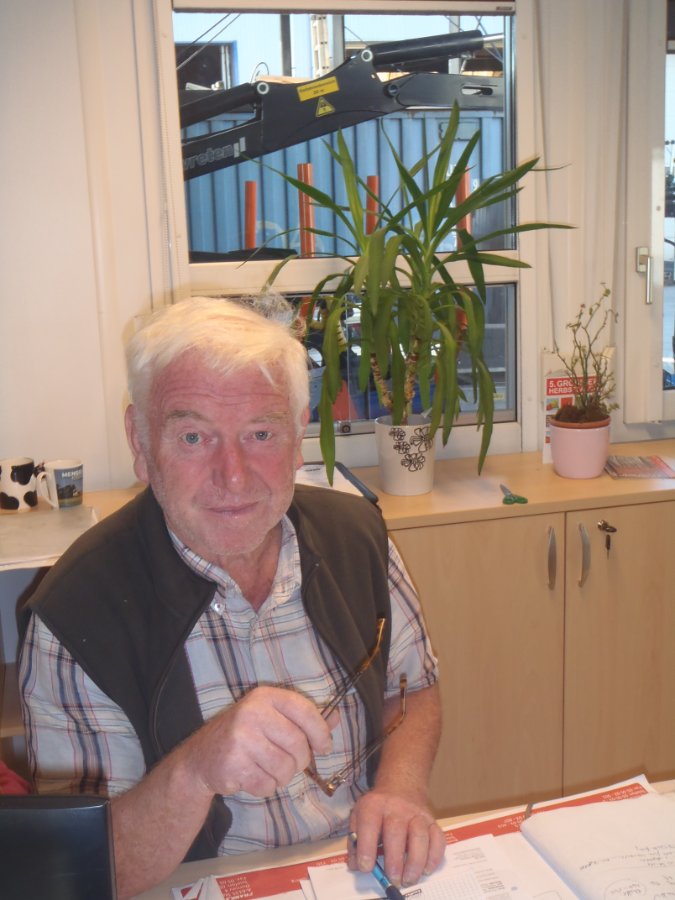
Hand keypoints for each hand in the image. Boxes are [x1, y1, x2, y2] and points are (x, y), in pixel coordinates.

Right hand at [187, 686, 334, 797]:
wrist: (201, 758)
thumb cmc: (244, 736)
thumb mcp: (272, 718)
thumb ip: (304, 718)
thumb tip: (335, 717)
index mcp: (265, 697)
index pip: (305, 711)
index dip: (320, 732)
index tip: (324, 747)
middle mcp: (253, 713)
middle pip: (298, 745)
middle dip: (299, 761)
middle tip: (287, 762)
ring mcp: (241, 739)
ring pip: (285, 768)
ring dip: (281, 776)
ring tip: (266, 768)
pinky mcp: (234, 765)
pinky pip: (267, 785)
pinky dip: (264, 787)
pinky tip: (251, 776)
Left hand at [348, 788, 444, 886]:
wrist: (401, 786)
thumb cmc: (378, 808)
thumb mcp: (360, 816)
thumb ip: (355, 842)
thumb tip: (356, 865)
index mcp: (374, 805)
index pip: (369, 824)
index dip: (366, 847)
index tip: (366, 867)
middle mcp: (396, 807)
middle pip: (396, 830)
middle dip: (395, 858)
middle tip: (393, 879)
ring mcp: (417, 814)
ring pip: (420, 835)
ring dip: (416, 861)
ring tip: (409, 878)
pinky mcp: (432, 821)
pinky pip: (438, 838)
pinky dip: (434, 856)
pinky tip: (426, 870)